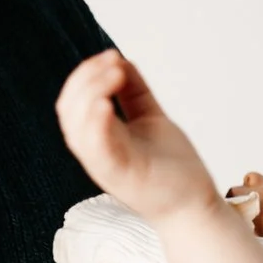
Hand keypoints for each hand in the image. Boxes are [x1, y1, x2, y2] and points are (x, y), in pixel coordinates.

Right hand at [55, 48, 217, 220]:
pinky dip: (95, 125)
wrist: (194, 205)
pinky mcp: (120, 177)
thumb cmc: (172, 168)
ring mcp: (104, 165)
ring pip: (76, 127)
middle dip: (86, 78)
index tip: (113, 57)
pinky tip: (106, 105)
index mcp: (98, 137)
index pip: (74, 100)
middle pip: (69, 109)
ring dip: (90, 94)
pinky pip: (96, 150)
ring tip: (114, 76)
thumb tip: (122, 61)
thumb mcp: (150, 119)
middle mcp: (95, 151)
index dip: (86, 73)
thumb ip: (135, 93)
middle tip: (114, 64)